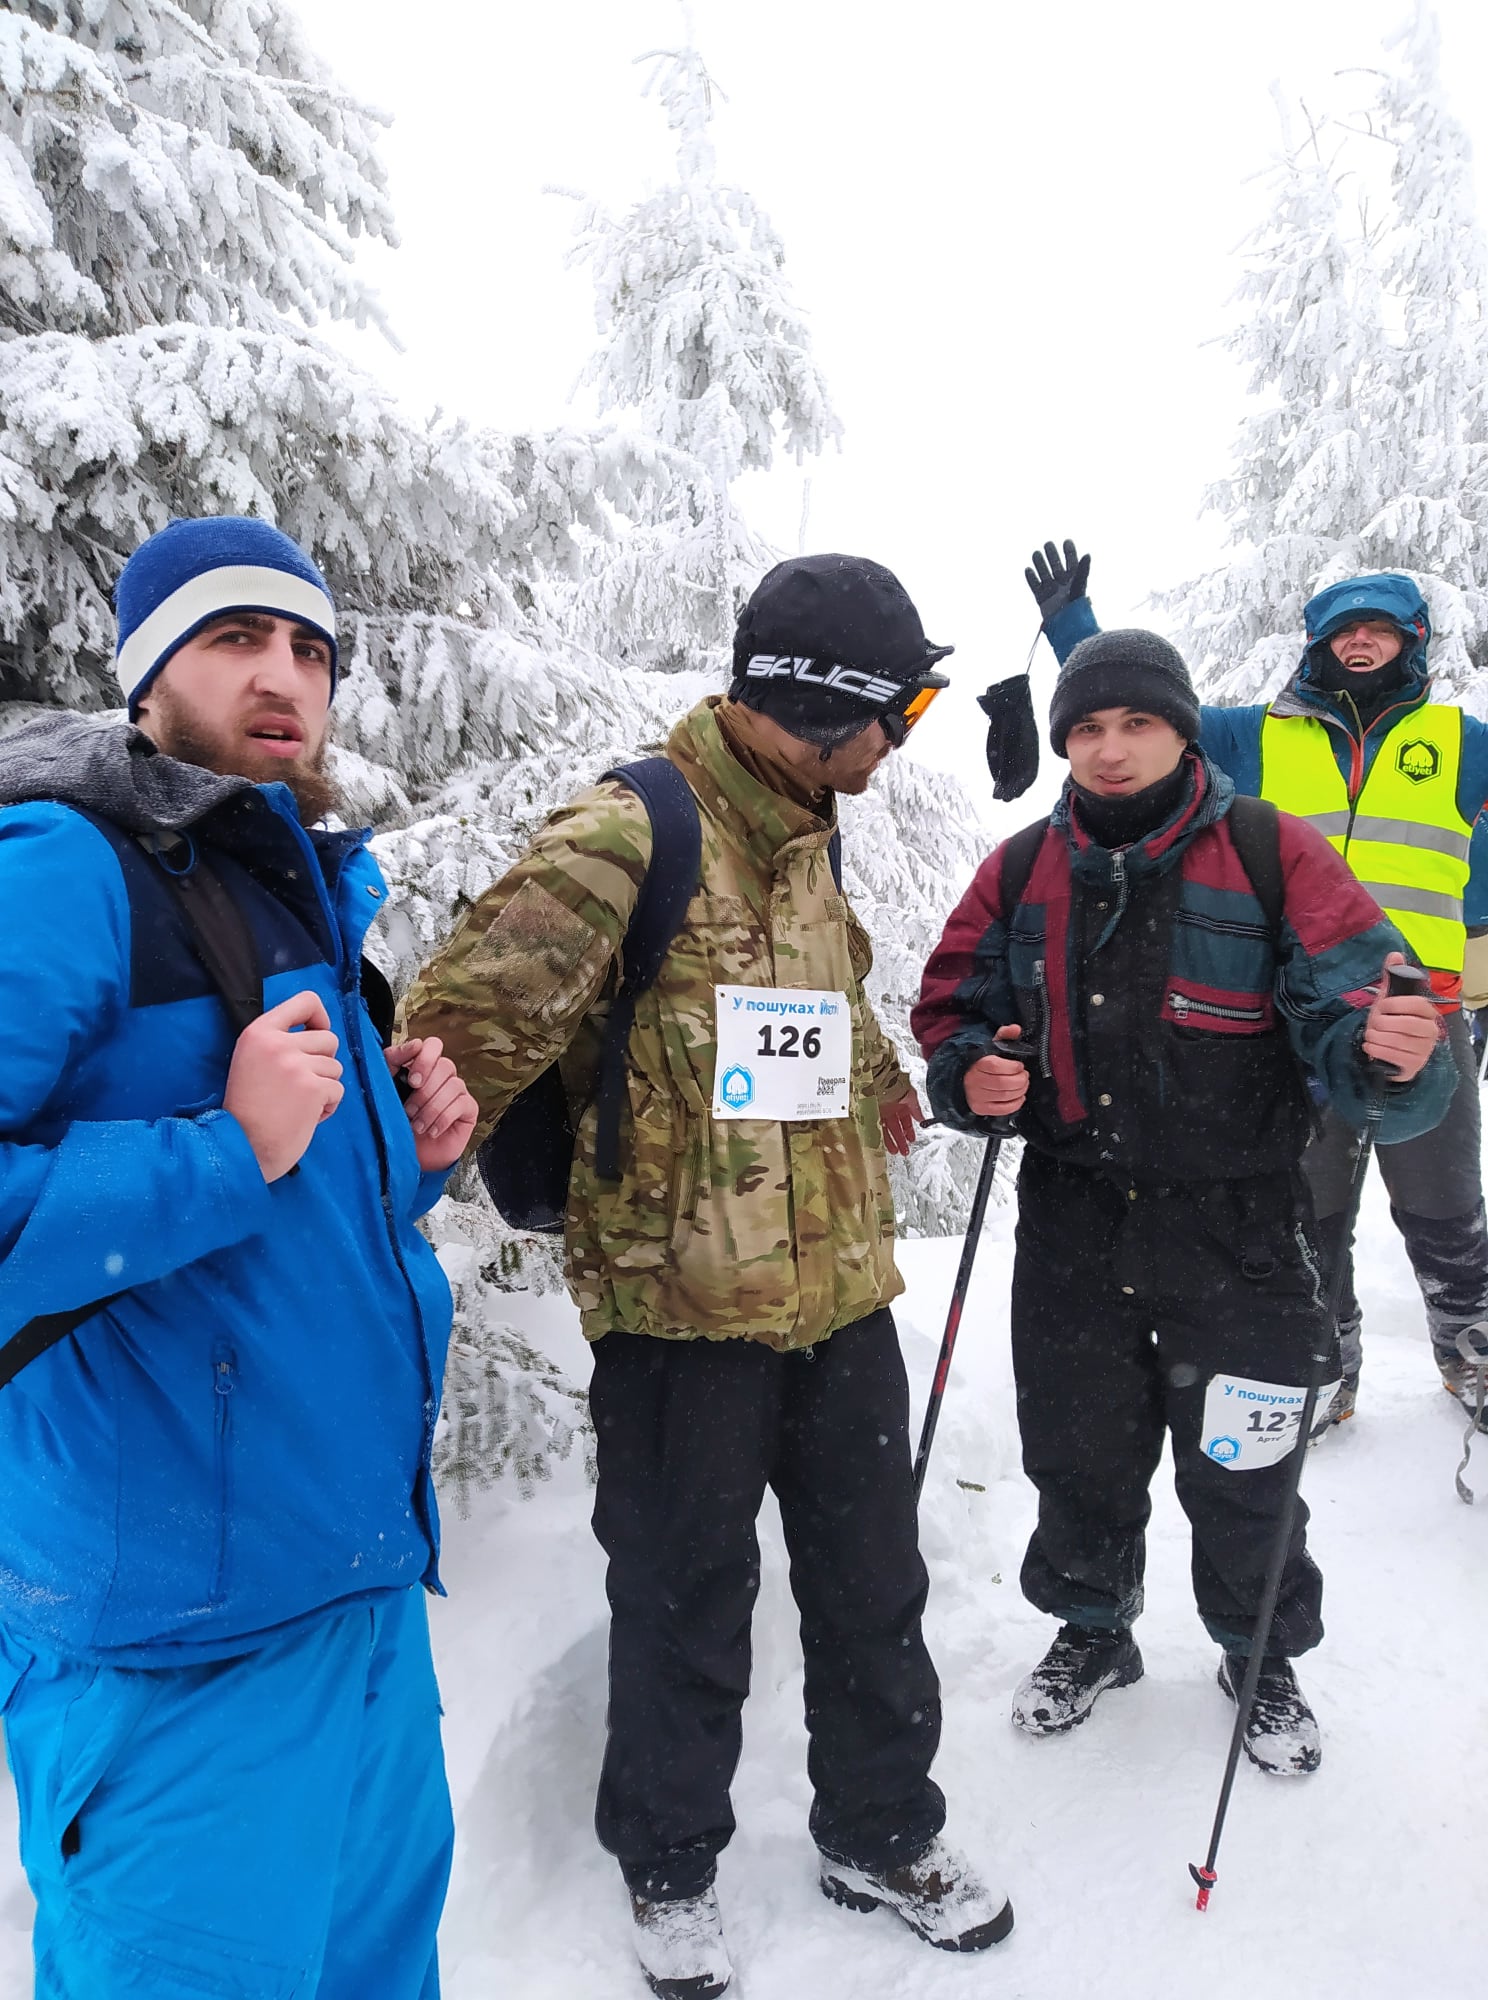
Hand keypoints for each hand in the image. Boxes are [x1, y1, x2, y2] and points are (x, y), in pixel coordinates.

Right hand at [224, 990, 342, 1181]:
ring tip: (298, 1104)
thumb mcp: (251, 1061)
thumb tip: (317, 1032)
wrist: (241, 1147)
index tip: (316, 1033)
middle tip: (300, 1084)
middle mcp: (278, 1044)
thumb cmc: (247, 1110)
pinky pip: (338, 1090)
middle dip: (323, 1063)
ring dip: (324, 1087)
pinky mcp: (313, 1088)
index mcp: (259, 1032)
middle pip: (329, 1039)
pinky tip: (305, 1117)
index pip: (306, 1000)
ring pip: (335, 1067)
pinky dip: (327, 1107)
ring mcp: (296, 1065)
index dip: (320, 1017)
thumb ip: (278, 1043)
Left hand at [386, 1037, 478, 1171]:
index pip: (433, 1046)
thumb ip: (393, 1062)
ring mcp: (458, 1091)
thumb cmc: (395, 1122)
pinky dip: (443, 1118)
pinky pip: (462, 1104)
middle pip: (445, 1065)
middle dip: (425, 1091)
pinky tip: (431, 1131)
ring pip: (453, 1085)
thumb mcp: (385, 1089)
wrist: (406, 1156)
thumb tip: (414, 1044)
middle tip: (409, 1110)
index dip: (424, 1059)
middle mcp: (442, 1076)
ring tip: (417, 1125)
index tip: (412, 1080)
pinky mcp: (468, 1109)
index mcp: (423, 1066)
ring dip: (432, 1108)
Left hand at [881, 1086, 925, 1155]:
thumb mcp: (911, 1096)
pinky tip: (884, 1144)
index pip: (906, 1120)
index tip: (911, 1140)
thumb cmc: (895, 1084)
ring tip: (895, 1151)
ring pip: (886, 1129)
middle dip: (901, 1139)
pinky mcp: (871, 1113)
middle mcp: (891, 1107)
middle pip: (896, 1127)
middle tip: (904, 1151)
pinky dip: (880, 1136)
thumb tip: (922, 1119)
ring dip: (891, 1141)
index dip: (909, 1130)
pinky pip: (876, 1127)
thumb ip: (916, 1109)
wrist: (879, 1079)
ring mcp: (880, 1110)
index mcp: (901, 1103)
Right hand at [963, 1025, 1030, 1116]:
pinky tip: (1019, 1097)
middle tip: (1025, 1076)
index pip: (996, 1066)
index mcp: (977, 1063)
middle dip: (1020, 1080)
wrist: (963, 1078)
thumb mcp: (992, 1045)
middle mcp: (974, 1080)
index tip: (1020, 1065)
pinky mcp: (980, 1108)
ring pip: (1004, 1096)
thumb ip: (1005, 1035)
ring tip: (1023, 1084)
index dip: (1013, 1067)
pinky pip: (1002, 1109)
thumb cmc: (981, 1062)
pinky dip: (1015, 1104)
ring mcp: (976, 1096)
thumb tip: (1016, 1028)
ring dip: (1020, 1090)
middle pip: (1003, 1083)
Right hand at [1025, 539, 1090, 622]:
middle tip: (1048, 545)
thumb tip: (1087, 554)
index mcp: (1074, 579)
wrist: (1066, 627)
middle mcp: (1062, 583)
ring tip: (1036, 554)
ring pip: (1043, 572)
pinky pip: (1034, 586)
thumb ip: (1082, 570)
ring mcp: (1051, 590)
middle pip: (1055, 564)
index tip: (1066, 542)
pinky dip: (1031, 578)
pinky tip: (1028, 570)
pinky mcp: (1041, 598)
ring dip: (1040, 563)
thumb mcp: (1080, 586)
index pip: (1071, 561)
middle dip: (1051, 554)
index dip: (1069, 551)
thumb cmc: (1076, 607)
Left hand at [1362, 952, 1439, 1080]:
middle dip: (1382, 1023)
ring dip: (1375, 1037)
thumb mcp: (1389, 1001)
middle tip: (1373, 1024)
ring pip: (1395, 1040)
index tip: (1380, 1006)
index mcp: (1428, 1013)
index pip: (1418, 1004)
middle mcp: (1431, 1032)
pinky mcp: (1413, 1066)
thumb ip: (1392, 978)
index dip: (1396, 1004)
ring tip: (1371, 1036)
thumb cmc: (1391, 1024)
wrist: (1391, 1055)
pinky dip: (1375, 1049)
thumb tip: (1394, 954)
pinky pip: (1391, 1056)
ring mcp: (1423, 1051)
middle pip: (1407, 1024)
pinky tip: (1371, 1046)